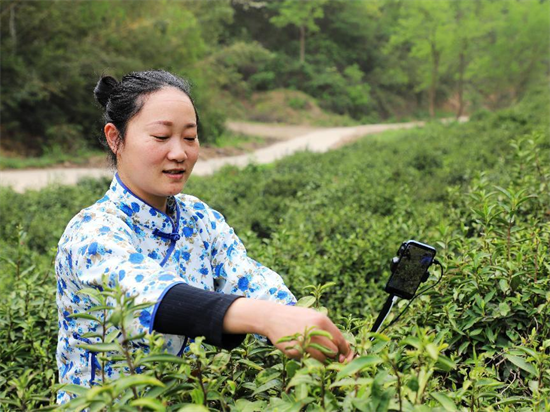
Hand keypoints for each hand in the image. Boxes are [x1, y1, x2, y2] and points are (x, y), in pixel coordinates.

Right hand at [223, 298, 352, 362]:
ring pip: (324, 358)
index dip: (344, 349)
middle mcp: (315, 330)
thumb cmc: (296, 317)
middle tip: (328, 353)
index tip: (343, 354)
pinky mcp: (296, 350)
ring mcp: (305, 341)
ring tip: (316, 351)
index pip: (340, 340)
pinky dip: (311, 359)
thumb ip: (327, 328)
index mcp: (322, 320)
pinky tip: (305, 351)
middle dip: (333, 354)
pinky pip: (310, 360)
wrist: (273, 317)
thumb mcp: (313, 316)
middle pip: (334, 350)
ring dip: (323, 358)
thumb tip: (344, 345)